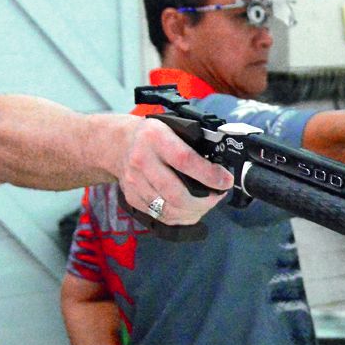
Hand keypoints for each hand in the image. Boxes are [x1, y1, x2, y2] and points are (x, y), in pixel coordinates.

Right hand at [116, 117, 233, 225]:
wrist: (119, 143)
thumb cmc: (154, 136)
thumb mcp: (173, 127)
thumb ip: (194, 142)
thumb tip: (221, 165)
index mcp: (155, 137)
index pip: (185, 160)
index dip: (209, 175)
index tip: (225, 181)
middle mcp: (142, 160)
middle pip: (176, 194)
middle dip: (204, 201)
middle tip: (218, 196)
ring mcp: (134, 182)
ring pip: (169, 210)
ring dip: (194, 212)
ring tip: (207, 204)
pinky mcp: (132, 198)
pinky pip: (160, 216)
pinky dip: (180, 217)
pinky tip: (191, 210)